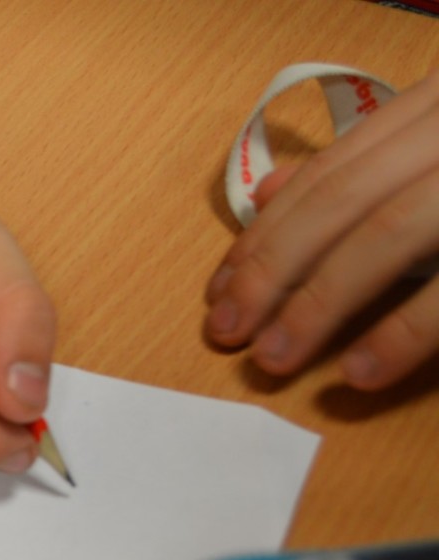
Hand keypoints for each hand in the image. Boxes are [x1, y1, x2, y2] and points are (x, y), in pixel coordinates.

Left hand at [204, 71, 438, 389]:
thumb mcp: (430, 151)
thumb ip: (364, 170)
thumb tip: (266, 195)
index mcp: (430, 112)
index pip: (328, 175)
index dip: (263, 235)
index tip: (217, 291)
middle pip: (341, 201)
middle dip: (272, 270)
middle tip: (225, 331)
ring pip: (386, 233)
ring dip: (317, 304)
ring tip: (272, 359)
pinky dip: (402, 332)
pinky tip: (357, 372)